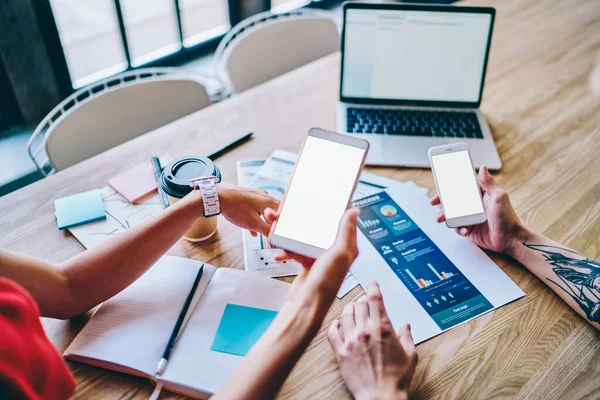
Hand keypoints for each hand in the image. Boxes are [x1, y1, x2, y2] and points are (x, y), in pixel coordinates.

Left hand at [217, 184, 278, 236]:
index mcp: (269, 202)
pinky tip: (251, 228)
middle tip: (271, 235)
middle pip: (275, 213)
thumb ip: (267, 231)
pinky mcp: (249, 197)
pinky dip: (256, 219)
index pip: (283, 215)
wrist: (217, 197)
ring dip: (264, 223)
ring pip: (265, 212)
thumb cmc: (233, 206)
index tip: (280, 235)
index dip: (282, 226)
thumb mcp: (253, 223)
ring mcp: (256, 196)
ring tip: (260, 232)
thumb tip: (276, 237)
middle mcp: (265, 196)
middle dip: (273, 225)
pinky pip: (257, 210)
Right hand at [265, 207, 359, 303]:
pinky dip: (287, 251)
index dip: (338, 211)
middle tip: (295, 212)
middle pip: (322, 229)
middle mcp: (335, 253)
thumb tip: (354, 211)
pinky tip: (280, 252)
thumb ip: (346, 231)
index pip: (345, 223)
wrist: (305, 305)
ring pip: (306, 239)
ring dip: (293, 235)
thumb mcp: (339, 254)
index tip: (328, 199)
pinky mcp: (307, 264)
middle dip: (308, 221)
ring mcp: (320, 259)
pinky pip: (296, 251)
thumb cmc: (325, 283)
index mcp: (347, 248)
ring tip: (280, 229)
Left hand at [328, 282, 416, 399]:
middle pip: (360, 304)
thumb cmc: (396, 379)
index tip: (371, 283)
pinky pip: (332, 332)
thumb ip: (407, 337)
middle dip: (362, 299)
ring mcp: (351, 340)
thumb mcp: (410, 355)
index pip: (375, 299)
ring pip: (346, 314)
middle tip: (364, 300)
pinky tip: (337, 323)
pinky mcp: (341, 352)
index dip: (372, 288)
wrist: (380, 396)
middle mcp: (365, 331)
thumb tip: (405, 326)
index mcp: (383, 328)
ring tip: (352, 308)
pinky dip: (334, 325)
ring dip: (349, 308)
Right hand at [430, 165, 528, 254]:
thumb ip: (488, 182)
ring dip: (445, 216)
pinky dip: (458, 229)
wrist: (510, 239)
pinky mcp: (469, 230)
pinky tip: (464, 230)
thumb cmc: (508, 217)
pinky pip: (457, 228)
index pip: (461, 188)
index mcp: (479, 196)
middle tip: (434, 202)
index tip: (440, 186)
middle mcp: (473, 207)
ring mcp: (470, 218)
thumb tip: (483, 167)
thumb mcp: (499, 196)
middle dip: (441, 202)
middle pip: (452, 202)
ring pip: (452, 215)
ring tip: (441, 218)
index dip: (449, 187)